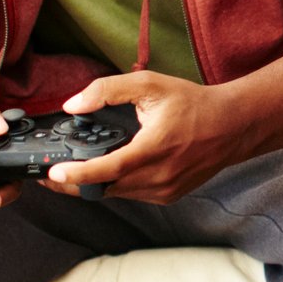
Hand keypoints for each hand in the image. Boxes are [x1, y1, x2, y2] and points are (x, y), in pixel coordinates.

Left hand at [46, 71, 254, 204]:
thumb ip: (107, 90)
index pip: (109, 168)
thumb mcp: (149, 84)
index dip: (78, 173)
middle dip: (75, 181)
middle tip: (50, 172)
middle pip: (106, 186)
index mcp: (154, 147)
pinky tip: (111, 170)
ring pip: (117, 193)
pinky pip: (132, 194)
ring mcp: (165, 190)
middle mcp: (160, 175)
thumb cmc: (192, 104)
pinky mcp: (169, 196)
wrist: (232, 126)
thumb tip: (74, 105)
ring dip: (96, 184)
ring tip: (77, 168)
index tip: (54, 172)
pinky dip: (117, 184)